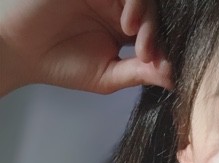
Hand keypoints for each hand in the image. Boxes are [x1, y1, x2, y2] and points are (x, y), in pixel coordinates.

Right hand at [0, 0, 171, 95]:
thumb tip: (173, 79)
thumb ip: (139, 74)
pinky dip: (133, 2)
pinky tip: (128, 23)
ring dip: (148, 16)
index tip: (168, 72)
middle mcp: (120, 11)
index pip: (156, 37)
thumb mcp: (108, 77)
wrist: (25, 52)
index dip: (165, 52)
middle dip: (157, 35)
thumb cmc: (64, 66)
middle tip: (148, 55)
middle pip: (154, 15)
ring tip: (137, 37)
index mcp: (126, 34)